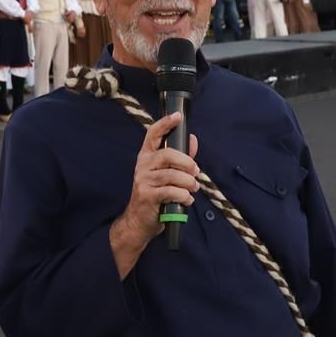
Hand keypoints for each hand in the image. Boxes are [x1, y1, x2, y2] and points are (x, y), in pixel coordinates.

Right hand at [108, 111, 200, 277]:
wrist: (139, 220)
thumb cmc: (156, 194)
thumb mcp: (167, 174)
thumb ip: (181, 157)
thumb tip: (193, 139)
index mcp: (147, 156)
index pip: (153, 134)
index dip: (165, 123)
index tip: (177, 116)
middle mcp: (143, 165)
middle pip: (168, 154)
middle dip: (187, 163)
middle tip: (196, 172)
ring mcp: (143, 180)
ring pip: (173, 175)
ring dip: (188, 183)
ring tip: (193, 188)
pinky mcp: (147, 195)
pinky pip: (172, 192)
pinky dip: (184, 196)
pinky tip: (186, 200)